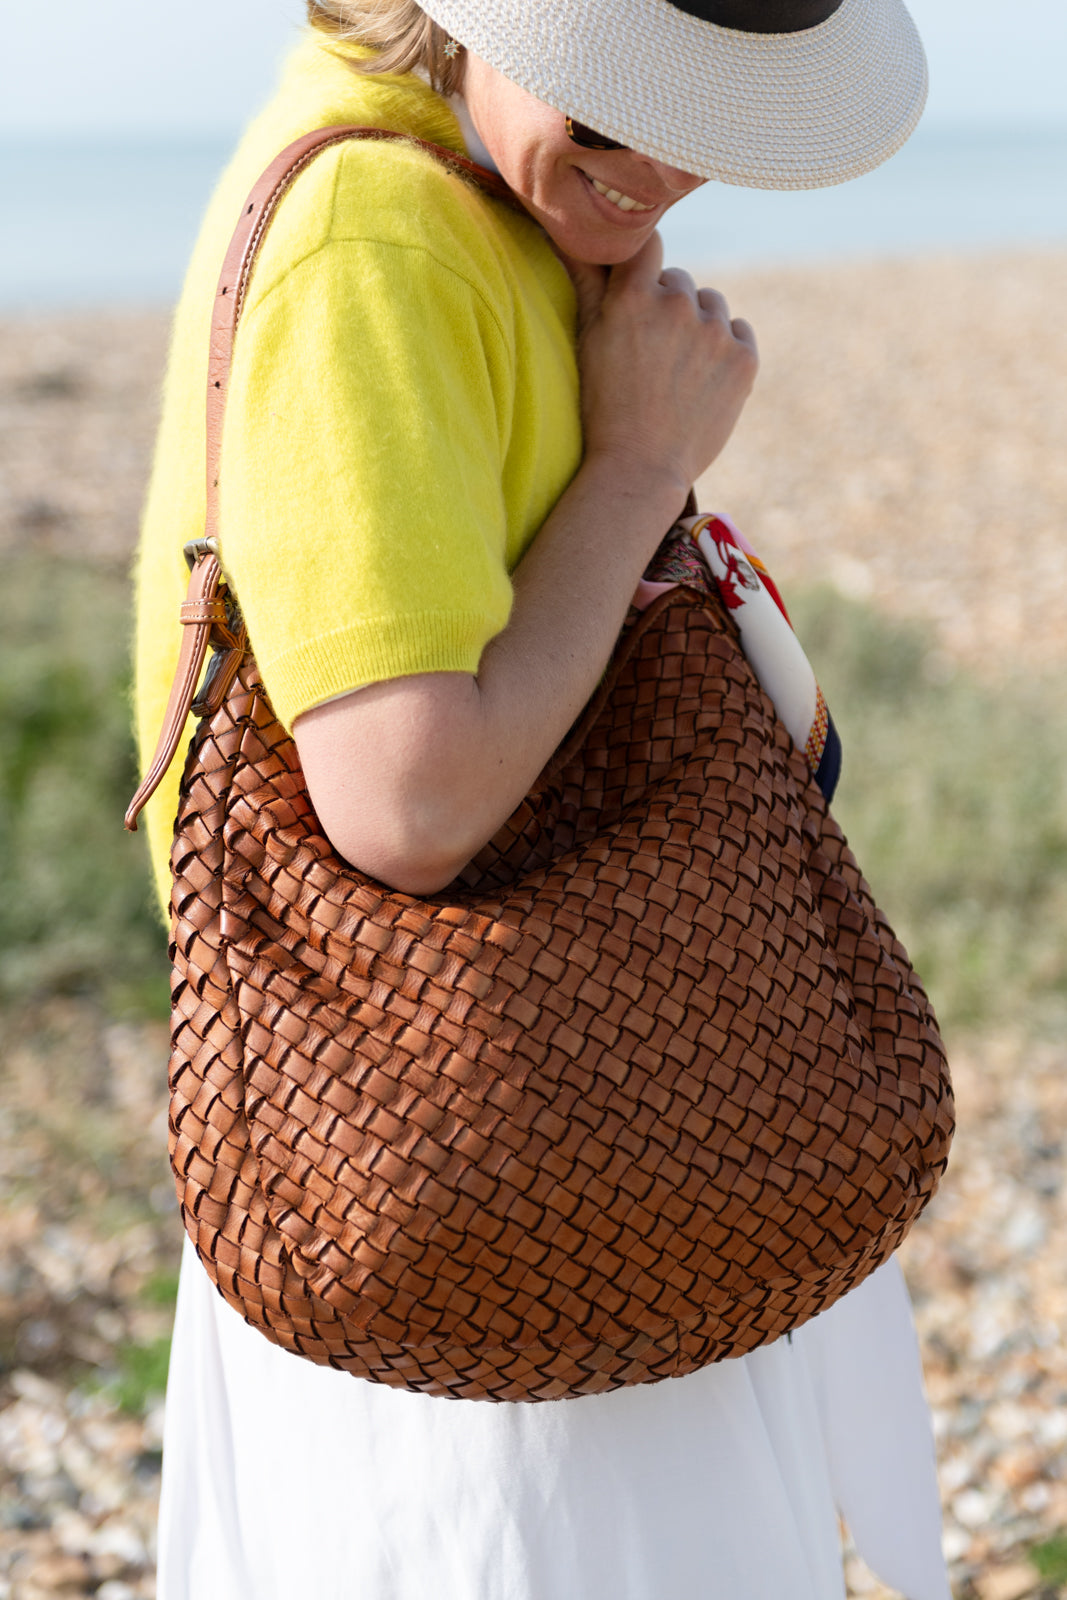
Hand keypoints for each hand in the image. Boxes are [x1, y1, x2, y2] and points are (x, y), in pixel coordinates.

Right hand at [561, 233, 757, 497]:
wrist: (640, 468)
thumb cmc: (604, 406)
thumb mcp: (587, 339)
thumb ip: (586, 280)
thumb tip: (568, 232)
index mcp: (634, 296)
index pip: (647, 243)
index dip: (642, 262)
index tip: (637, 283)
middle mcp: (677, 305)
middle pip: (679, 280)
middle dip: (667, 304)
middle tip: (650, 352)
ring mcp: (715, 332)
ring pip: (710, 304)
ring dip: (698, 324)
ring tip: (676, 369)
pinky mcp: (744, 359)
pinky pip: (738, 331)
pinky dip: (725, 348)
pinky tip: (701, 379)